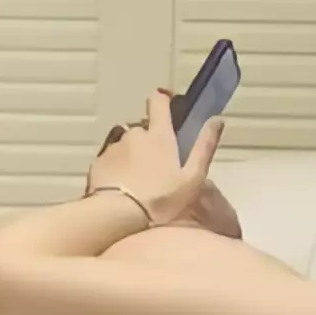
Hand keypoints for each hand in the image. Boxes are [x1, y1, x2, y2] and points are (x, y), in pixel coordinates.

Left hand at [85, 87, 222, 225]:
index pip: (158, 101)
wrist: (118, 215)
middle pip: (144, 129)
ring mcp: (113, 147)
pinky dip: (118, 168)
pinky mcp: (98, 162)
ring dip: (134, 156)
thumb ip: (205, 146)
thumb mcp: (192, 177)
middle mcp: (134, 134)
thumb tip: (217, 120)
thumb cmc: (161, 198)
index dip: (164, 98)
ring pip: (127, 145)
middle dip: (151, 141)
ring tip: (142, 182)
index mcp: (158, 134)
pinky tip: (124, 188)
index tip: (169, 104)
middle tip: (160, 167)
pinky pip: (112, 160)